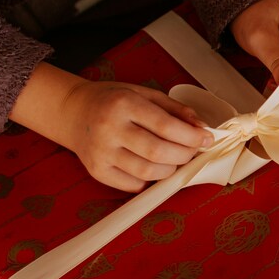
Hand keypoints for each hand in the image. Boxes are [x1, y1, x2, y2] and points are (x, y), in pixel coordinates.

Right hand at [11, 65, 213, 192]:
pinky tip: (152, 167)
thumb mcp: (143, 93)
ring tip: (174, 159)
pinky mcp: (96, 171)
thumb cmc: (112, 100)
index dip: (191, 136)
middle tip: (192, 151)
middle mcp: (110, 129)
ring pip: (147, 172)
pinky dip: (150, 180)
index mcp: (124, 104)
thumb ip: (174, 109)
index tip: (206, 139)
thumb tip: (201, 128)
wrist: (73, 111)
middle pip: (158, 152)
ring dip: (170, 169)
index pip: (165, 126)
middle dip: (184, 155)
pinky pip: (133, 185)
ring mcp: (101, 152)